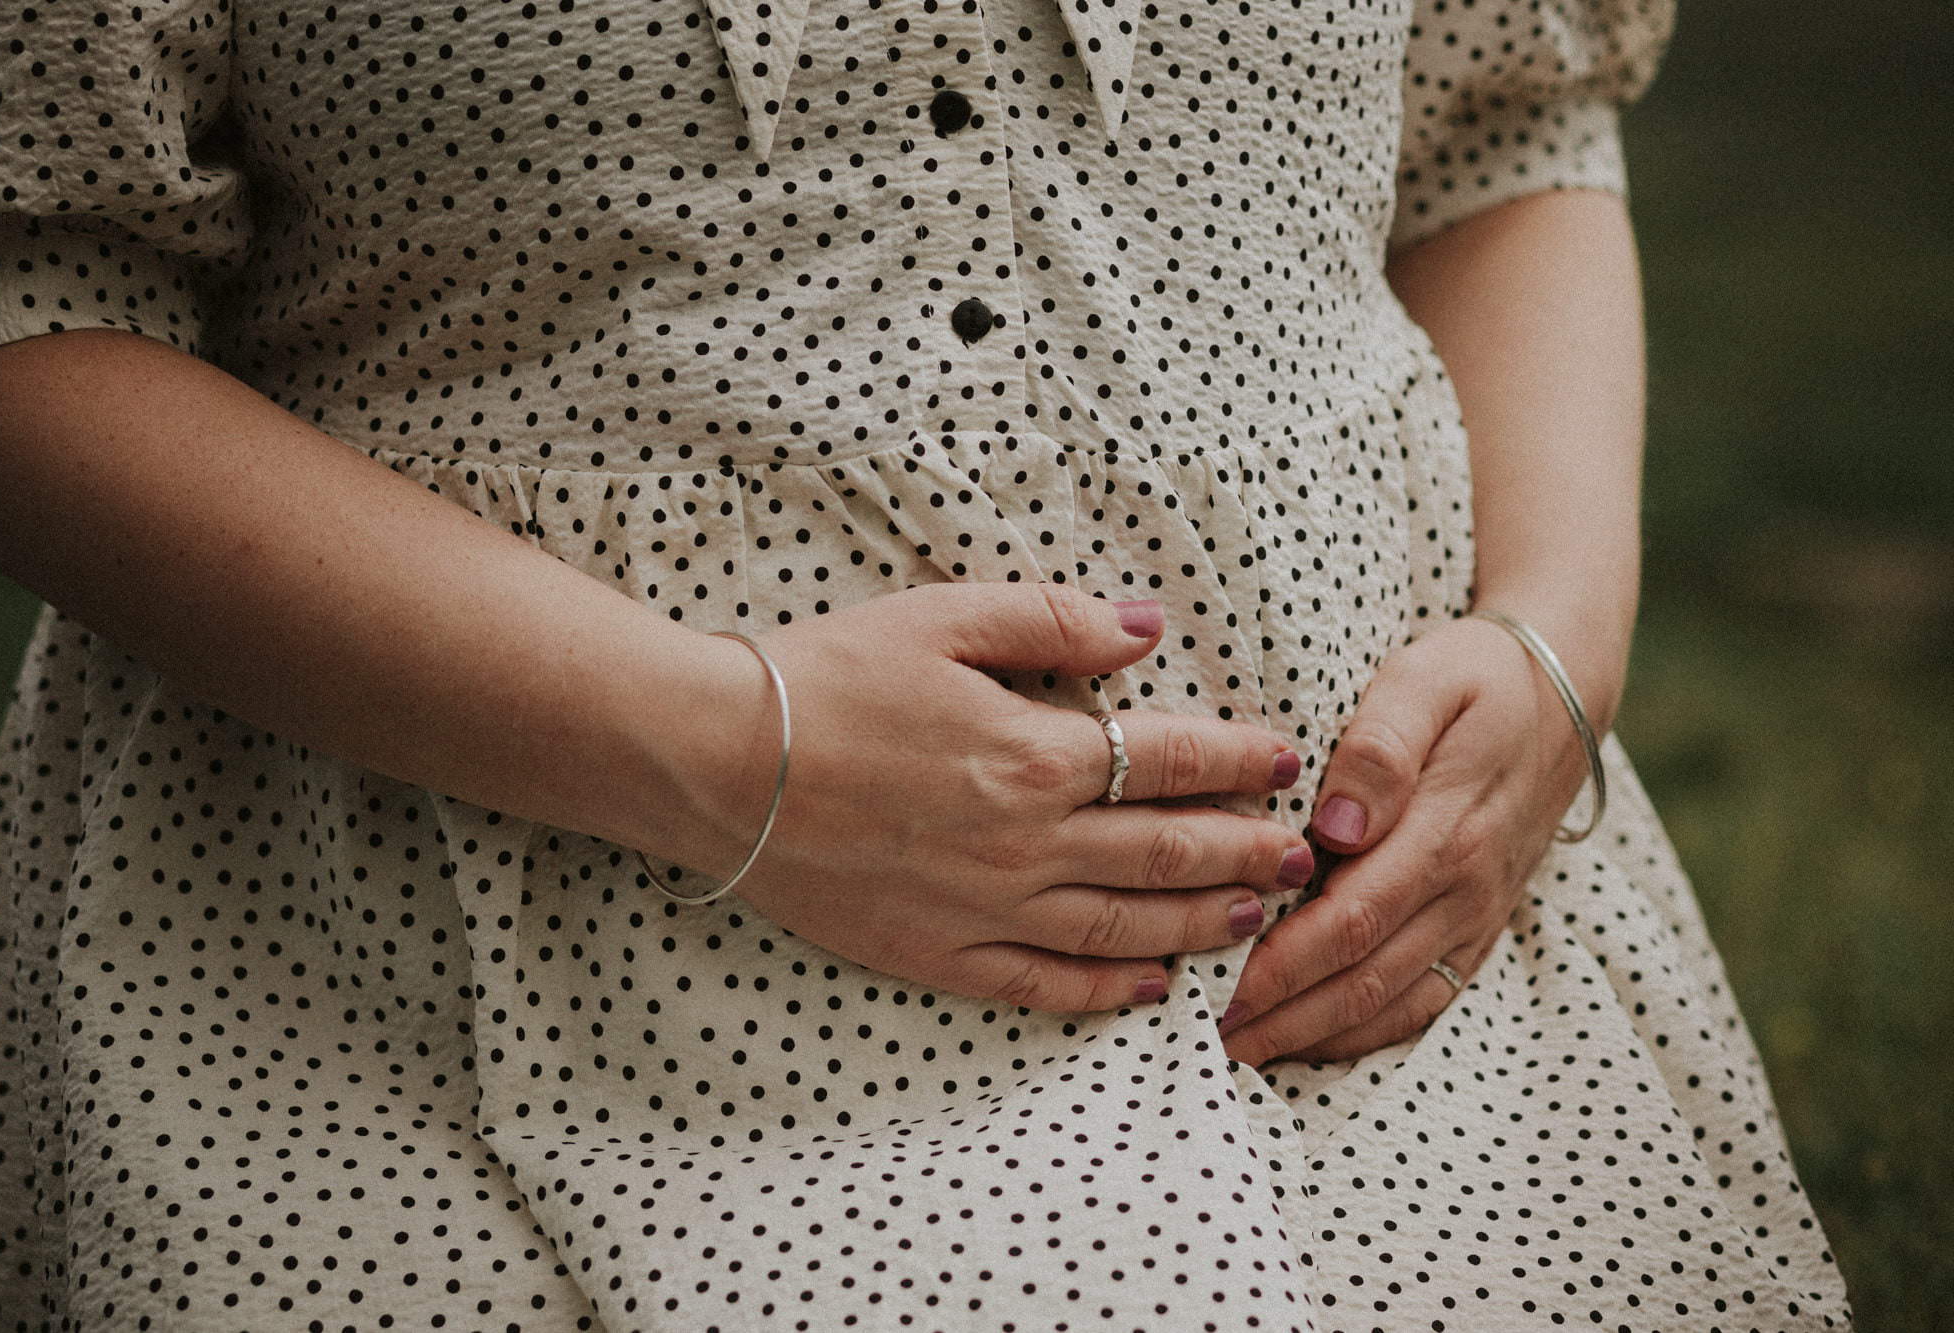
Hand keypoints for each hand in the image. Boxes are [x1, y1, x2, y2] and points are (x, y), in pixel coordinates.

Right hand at [665, 583, 1319, 1013]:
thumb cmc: (823, 678)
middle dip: (1247, 851)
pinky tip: (1152, 987)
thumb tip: (1148, 629)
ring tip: (1255, 917)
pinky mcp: (937, 954)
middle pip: (1167, 851)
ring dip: (1202, 923)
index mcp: (1032, 753)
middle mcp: (1025, 843)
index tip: (1281, 759)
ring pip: (1124, 926)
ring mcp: (985, 909)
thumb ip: (1056, 621)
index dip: (1237, 759)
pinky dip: (1109, 991)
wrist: (714, 762)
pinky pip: (1044, 986)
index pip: (1168, 759)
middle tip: (1300, 854)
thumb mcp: (941, 617)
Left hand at [1216, 613, 1598, 1065]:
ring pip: (1389, 1002)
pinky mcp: (1476, 930)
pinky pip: (1421, 1000)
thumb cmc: (1475, 680)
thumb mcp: (1426, 681)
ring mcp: (1473, 918)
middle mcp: (1463, 891)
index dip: (1282, 966)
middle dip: (1280, 1018)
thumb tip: (1338, 824)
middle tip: (1206, 1041)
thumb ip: (1380, 747)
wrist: (1564, 695)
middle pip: (1362, 977)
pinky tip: (1306, 1043)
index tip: (1217, 990)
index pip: (1350, 920)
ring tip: (1238, 1054)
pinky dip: (1362, 1033)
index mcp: (1444, 833)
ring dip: (1312, 1037)